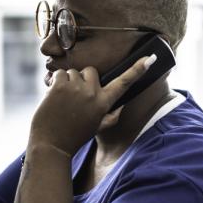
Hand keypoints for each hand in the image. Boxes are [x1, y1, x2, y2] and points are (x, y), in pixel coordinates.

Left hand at [29, 55, 155, 156]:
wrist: (52, 145)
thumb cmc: (74, 137)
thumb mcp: (97, 127)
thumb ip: (111, 116)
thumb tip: (122, 106)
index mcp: (104, 104)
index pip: (124, 83)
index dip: (137, 70)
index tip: (150, 58)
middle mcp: (93, 93)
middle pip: (91, 71)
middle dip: (83, 79)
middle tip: (75, 97)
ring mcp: (77, 88)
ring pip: (73, 72)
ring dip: (67, 82)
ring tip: (62, 100)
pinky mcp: (60, 85)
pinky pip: (59, 73)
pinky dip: (54, 82)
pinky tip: (53, 97)